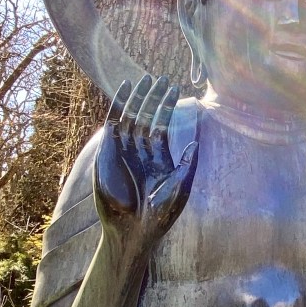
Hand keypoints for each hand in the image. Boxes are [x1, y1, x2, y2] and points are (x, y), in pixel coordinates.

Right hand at [94, 75, 197, 247]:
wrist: (133, 230)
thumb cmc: (159, 215)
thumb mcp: (178, 188)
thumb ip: (186, 165)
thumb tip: (195, 143)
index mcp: (158, 159)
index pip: (162, 126)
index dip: (167, 106)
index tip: (174, 87)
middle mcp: (141, 152)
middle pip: (147, 118)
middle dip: (153, 98)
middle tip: (160, 76)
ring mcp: (124, 152)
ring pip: (131, 117)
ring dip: (138, 98)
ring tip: (146, 78)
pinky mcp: (109, 153)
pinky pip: (113, 124)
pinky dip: (118, 105)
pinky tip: (125, 88)